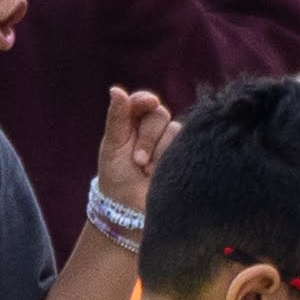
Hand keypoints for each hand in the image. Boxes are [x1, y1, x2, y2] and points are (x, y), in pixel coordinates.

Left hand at [95, 86, 175, 209]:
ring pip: (175, 130)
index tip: (149, 102)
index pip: (142, 101)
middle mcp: (153, 129)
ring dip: (159, 153)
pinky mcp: (184, 155)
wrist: (131, 210)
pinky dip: (171, 159)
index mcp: (132, 121)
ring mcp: (170, 142)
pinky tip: (162, 173)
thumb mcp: (112, 146)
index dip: (145, 99)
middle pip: (159, 114)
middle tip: (138, 161)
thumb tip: (116, 89)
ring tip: (148, 173)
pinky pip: (187, 145)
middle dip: (148, 137)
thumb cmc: (116, 178)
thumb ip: (117, 117)